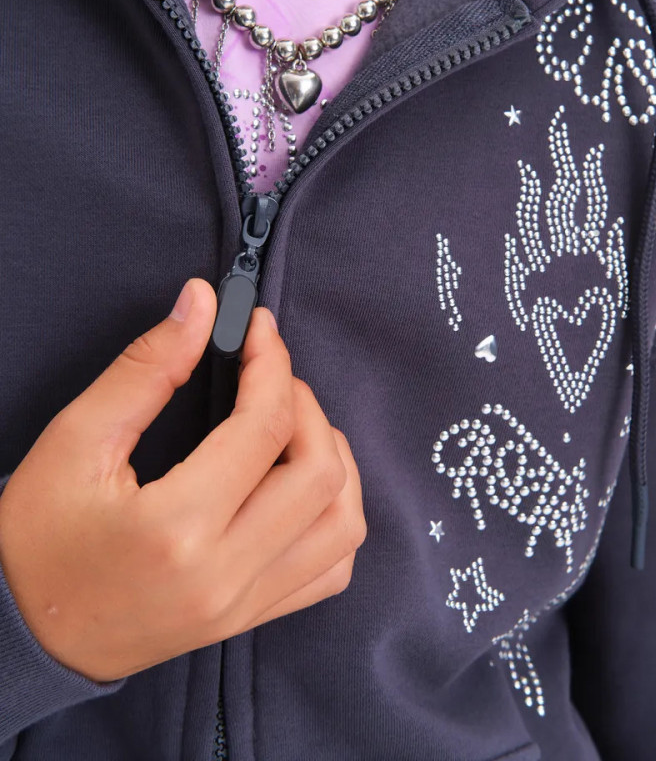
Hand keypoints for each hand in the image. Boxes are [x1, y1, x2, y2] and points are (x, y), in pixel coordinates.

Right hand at [0, 280, 365, 681]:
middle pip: (320, 474)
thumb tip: (202, 303)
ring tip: (293, 427)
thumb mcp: (76, 440)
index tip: (258, 330)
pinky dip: (337, 517)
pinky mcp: (249, 617)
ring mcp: (243, 604)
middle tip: (268, 376)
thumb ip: (147, 367)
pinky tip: (302, 486)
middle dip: (306, 404)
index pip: (265, 428)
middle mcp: (224, 574)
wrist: (25, 632)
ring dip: (333, 460)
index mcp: (177, 528)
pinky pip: (332, 570)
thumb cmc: (38, 537)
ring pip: (343, 524)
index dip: (272, 363)